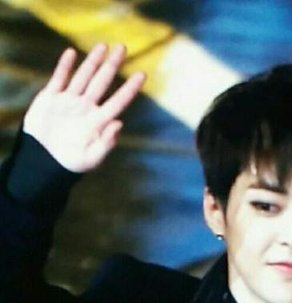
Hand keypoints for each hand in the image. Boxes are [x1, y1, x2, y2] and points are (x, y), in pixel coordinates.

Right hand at [23, 43, 145, 172]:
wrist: (43, 162)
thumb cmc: (71, 164)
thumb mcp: (91, 158)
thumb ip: (106, 143)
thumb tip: (119, 123)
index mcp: (98, 121)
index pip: (118, 102)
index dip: (130, 89)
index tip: (143, 75)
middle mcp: (86, 108)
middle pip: (102, 82)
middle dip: (112, 65)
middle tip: (122, 48)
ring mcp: (69, 101)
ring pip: (83, 76)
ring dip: (92, 61)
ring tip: (103, 46)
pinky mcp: (51, 98)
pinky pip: (59, 79)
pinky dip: (65, 67)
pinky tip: (71, 53)